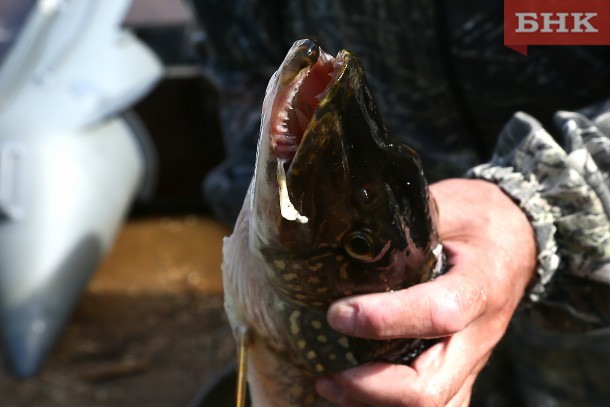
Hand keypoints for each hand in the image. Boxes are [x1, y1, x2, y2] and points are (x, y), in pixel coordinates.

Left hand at [316, 179, 536, 405]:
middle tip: (326, 373)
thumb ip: (402, 224)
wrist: (517, 241)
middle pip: (430, 387)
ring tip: (331, 384)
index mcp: (480, 284)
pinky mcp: (464, 370)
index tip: (338, 313)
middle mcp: (480, 333)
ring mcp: (473, 359)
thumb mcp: (446, 206)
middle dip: (371, 387)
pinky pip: (438, 404)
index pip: (437, 314)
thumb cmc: (477, 219)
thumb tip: (341, 230)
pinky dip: (392, 406)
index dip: (384, 320)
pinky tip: (356, 392)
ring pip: (434, 406)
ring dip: (377, 404)